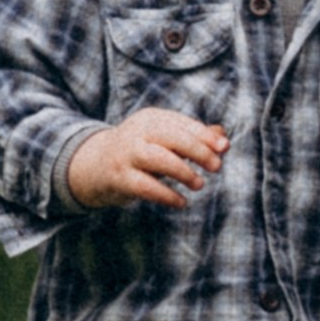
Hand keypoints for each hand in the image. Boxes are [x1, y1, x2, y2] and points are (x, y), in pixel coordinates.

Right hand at [66, 107, 229, 211]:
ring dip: (183, 172)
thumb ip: (194, 138)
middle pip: (172, 137)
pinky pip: (146, 187)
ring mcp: (126, 154)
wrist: (96, 165)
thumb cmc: (142, 150)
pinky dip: (167, 195)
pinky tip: (181, 202)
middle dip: (198, 151)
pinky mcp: (119, 178)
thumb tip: (223, 139)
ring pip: (159, 159)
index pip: (182, 123)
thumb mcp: (165, 139)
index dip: (204, 135)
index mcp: (151, 118)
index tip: (224, 148)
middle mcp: (137, 132)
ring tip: (199, 184)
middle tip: (217, 166)